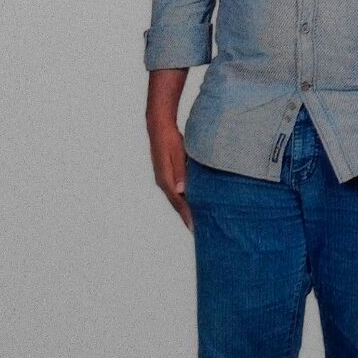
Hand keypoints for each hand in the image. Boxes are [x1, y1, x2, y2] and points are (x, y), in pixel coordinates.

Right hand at [146, 114, 193, 231]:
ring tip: (196, 221)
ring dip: (185, 210)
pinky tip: (192, 203)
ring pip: (176, 199)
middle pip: (176, 204)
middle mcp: (163, 182)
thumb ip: (180, 172)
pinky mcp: (167, 175)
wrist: (159, 127)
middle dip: (186, 217)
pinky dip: (184, 200)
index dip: (187, 215)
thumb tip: (181, 191)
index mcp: (165, 179)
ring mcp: (164, 179)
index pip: (178, 202)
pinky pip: (176, 192)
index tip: (194, 227)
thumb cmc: (169, 139)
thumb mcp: (177, 153)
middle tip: (198, 230)